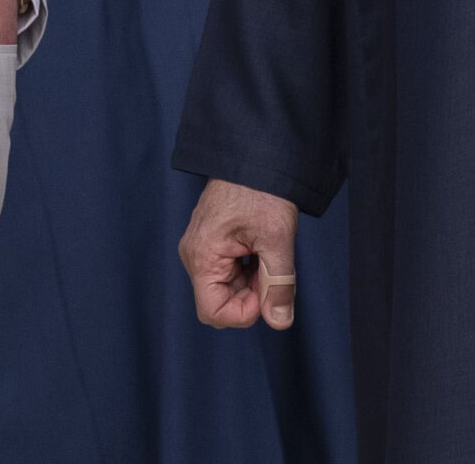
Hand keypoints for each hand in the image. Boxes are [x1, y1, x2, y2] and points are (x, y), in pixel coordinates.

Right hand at [180, 178, 299, 329]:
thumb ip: (278, 284)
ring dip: (251, 281)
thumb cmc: (261, 190)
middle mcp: (194, 255)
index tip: (267, 291)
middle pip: (220, 300)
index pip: (213, 312)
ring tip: (268, 253)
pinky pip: (226, 270)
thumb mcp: (276, 239)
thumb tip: (279, 322)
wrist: (254, 153)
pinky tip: (261, 249)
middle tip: (273, 269)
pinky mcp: (211, 240)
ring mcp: (201, 246)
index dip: (244, 313)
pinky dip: (247, 268)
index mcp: (202, 256)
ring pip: (226, 286)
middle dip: (250, 295)